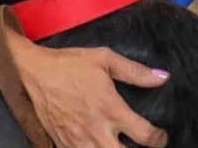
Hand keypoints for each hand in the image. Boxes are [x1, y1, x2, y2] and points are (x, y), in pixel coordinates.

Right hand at [12, 41, 168, 147]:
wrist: (35, 73)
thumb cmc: (70, 65)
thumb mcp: (104, 59)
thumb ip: (135, 71)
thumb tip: (162, 77)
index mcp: (110, 109)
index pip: (145, 136)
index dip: (159, 139)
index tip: (160, 136)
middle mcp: (96, 130)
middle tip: (142, 146)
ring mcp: (79, 141)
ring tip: (120, 145)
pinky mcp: (64, 145)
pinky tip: (99, 145)